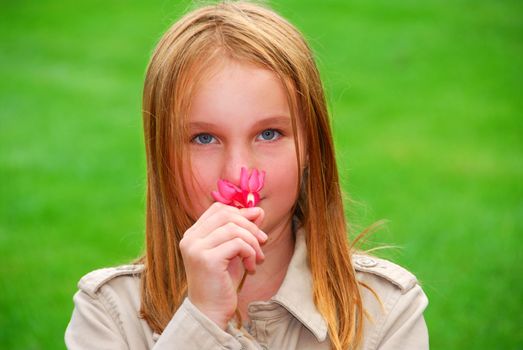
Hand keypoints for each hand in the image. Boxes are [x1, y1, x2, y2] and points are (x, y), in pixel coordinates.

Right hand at [179, 202, 266, 328]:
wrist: (210, 312)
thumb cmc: (221, 283)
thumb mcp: (233, 252)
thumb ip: (242, 230)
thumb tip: (258, 210)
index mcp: (193, 234)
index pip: (218, 209)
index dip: (241, 212)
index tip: (257, 226)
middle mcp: (191, 238)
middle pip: (227, 215)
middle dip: (251, 226)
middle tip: (263, 241)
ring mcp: (197, 248)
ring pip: (235, 229)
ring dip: (253, 243)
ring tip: (258, 259)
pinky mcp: (207, 259)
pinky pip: (238, 244)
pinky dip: (251, 254)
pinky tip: (251, 269)